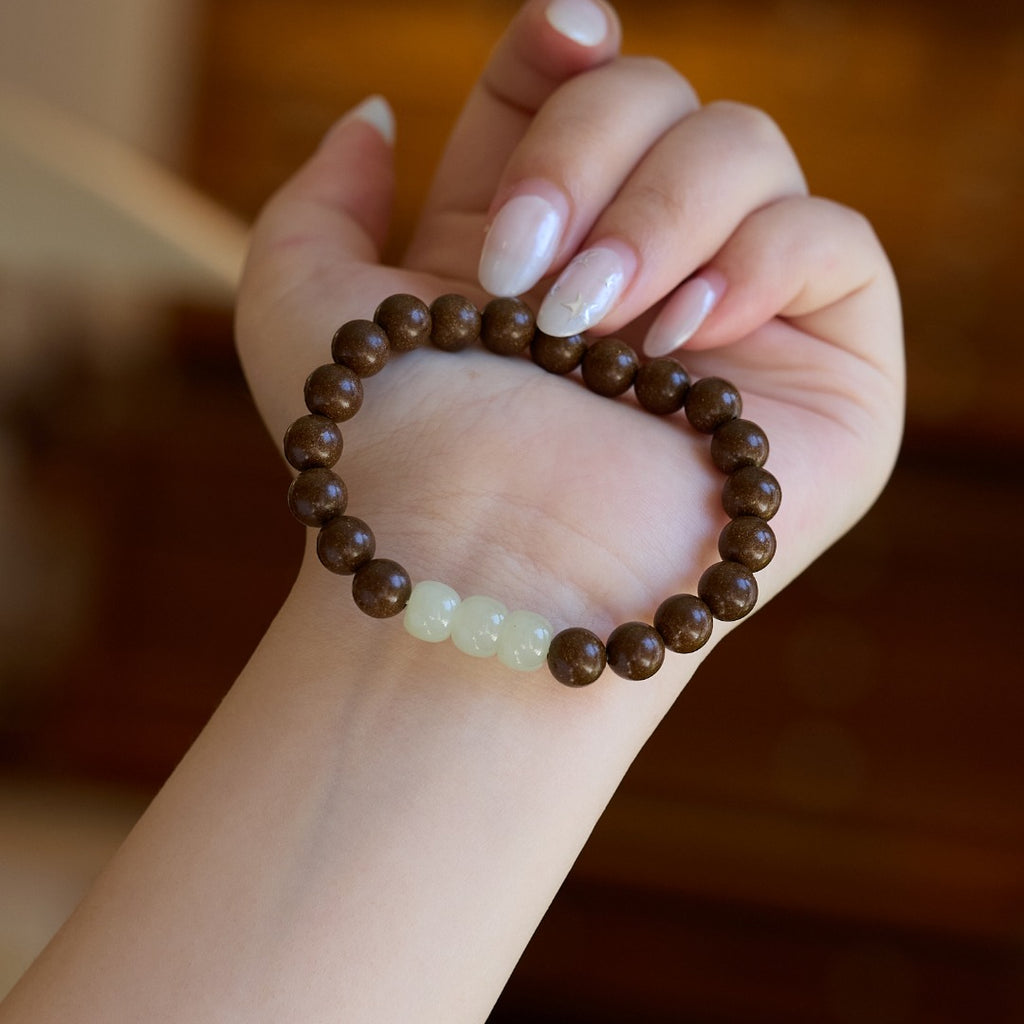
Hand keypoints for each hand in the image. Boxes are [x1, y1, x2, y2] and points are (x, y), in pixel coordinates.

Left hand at [236, 0, 903, 687]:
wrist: (474, 580)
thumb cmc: (388, 460)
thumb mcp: (305, 309)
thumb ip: (319, 200)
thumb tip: (375, 117)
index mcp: (538, 242)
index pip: (577, 86)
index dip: (569, 45)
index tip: (554, 36)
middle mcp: (639, 266)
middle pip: (663, 94)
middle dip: (585, 153)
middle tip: (524, 272)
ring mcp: (738, 316)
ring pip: (749, 149)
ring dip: (656, 220)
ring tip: (590, 328)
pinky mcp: (827, 374)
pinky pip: (836, 239)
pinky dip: (759, 262)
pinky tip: (681, 340)